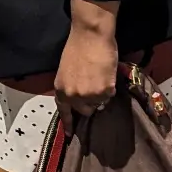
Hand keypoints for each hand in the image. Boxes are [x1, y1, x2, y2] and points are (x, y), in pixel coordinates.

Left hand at [53, 0, 119, 124]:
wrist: (90, 35)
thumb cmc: (77, 48)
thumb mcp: (67, 71)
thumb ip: (71, 87)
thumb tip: (79, 98)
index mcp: (61, 90)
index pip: (64, 112)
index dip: (68, 124)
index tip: (70, 136)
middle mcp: (73, 96)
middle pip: (86, 110)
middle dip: (91, 102)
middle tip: (95, 87)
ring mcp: (88, 95)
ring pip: (100, 103)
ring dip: (102, 93)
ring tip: (100, 76)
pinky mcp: (104, 91)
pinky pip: (110, 95)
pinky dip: (110, 86)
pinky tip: (106, 73)